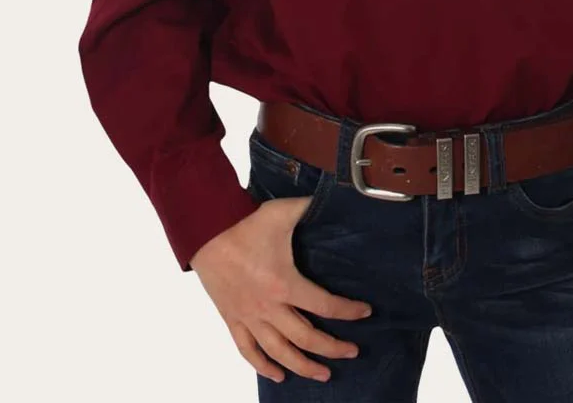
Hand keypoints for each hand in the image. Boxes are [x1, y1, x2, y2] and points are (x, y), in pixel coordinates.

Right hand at [190, 195, 372, 383]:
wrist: (207, 232)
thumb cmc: (246, 223)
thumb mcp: (283, 212)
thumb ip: (310, 206)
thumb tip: (336, 196)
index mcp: (284, 284)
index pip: (325, 306)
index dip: (348, 311)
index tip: (365, 312)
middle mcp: (268, 307)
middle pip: (306, 338)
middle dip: (332, 348)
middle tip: (351, 353)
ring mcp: (249, 316)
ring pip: (279, 352)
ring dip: (302, 367)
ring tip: (322, 375)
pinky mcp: (232, 319)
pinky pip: (247, 351)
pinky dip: (262, 366)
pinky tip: (277, 375)